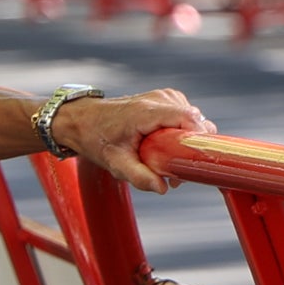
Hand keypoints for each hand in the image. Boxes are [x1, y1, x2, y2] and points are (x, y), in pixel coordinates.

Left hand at [60, 88, 213, 195]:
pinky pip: (186, 116)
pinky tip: (167, 146)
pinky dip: (182, 132)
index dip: (199, 140)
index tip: (193, 162)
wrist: (84, 121)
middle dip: (192, 146)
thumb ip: (139, 177)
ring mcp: (164, 96)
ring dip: (187, 140)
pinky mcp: (166, 98)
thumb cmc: (98, 140)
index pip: (190, 119)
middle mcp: (159, 99)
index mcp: (148, 112)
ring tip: (168, 160)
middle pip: (196, 120)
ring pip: (194, 119)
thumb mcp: (115, 163)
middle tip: (177, 169)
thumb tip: (163, 188)